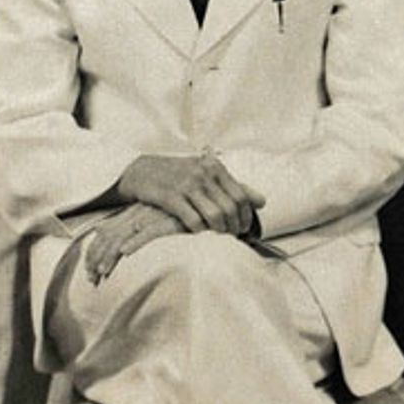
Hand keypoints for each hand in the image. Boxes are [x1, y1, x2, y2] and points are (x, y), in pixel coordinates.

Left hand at [78, 204, 183, 288]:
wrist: (207, 206)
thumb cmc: (182, 217)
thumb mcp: (154, 220)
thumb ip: (131, 226)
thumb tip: (106, 236)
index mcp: (133, 214)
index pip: (105, 233)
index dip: (94, 253)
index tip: (90, 272)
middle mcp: (139, 214)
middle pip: (109, 236)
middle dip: (96, 259)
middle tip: (92, 279)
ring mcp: (153, 216)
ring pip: (124, 235)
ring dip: (111, 255)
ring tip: (103, 272)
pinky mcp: (169, 221)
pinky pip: (149, 231)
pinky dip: (136, 242)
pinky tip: (125, 253)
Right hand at [115, 151, 263, 233]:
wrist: (141, 171)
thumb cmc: (178, 175)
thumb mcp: (207, 174)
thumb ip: (234, 187)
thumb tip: (262, 201)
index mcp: (215, 167)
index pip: (241, 195)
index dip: (246, 216)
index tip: (243, 228)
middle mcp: (203, 174)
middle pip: (230, 208)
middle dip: (234, 227)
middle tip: (231, 236)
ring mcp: (186, 185)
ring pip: (215, 215)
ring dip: (219, 231)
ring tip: (217, 237)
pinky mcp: (170, 197)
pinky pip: (193, 220)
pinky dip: (200, 231)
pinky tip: (199, 234)